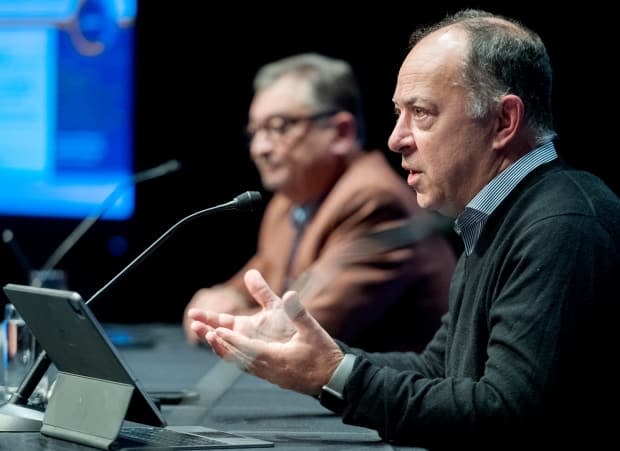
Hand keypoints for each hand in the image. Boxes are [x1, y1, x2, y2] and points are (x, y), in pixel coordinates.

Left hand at [188, 269, 343, 394]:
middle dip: (218, 343)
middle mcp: (268, 369)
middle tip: (200, 331)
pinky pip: (246, 367)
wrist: (334, 380)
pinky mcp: (272, 376)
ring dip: (223, 349)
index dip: (231, 339)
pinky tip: (228, 351)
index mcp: (277, 358)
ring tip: (208, 338)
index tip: (216, 329)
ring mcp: (269, 374)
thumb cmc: (324, 356)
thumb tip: (289, 294)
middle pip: (237, 357)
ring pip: (239, 363)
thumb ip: (298, 312)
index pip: (248, 348)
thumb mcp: (313, 331)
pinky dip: (234, 357)